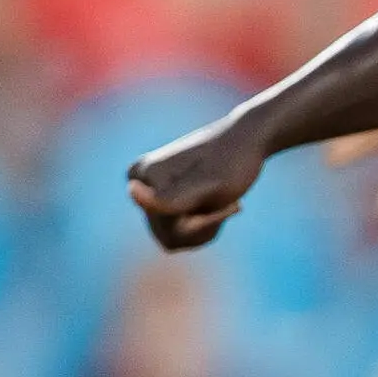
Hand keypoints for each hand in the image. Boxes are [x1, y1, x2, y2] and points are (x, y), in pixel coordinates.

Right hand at [127, 114, 272, 251]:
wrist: (246, 140)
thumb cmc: (235, 162)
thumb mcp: (212, 185)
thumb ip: (172, 198)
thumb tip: (132, 188)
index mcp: (145, 175)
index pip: (173, 232)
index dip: (207, 222)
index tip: (234, 202)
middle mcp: (138, 179)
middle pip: (169, 236)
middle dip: (204, 225)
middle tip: (231, 202)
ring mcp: (146, 187)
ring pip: (172, 236)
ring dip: (204, 226)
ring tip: (223, 203)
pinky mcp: (157, 193)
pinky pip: (175, 230)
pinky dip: (200, 224)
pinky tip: (214, 204)